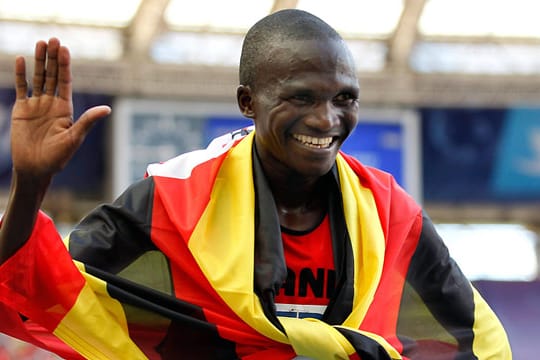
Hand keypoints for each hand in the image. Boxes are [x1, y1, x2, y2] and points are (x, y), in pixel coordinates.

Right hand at [10, 38, 110, 179]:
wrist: (36, 168)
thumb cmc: (58, 157)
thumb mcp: (74, 137)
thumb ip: (87, 121)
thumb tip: (107, 109)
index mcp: (66, 108)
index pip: (65, 81)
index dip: (65, 65)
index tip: (64, 49)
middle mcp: (52, 104)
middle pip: (52, 75)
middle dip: (53, 58)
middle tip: (53, 39)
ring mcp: (36, 106)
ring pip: (38, 78)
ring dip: (38, 61)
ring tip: (40, 43)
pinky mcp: (22, 110)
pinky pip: (21, 89)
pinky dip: (21, 75)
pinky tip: (20, 60)